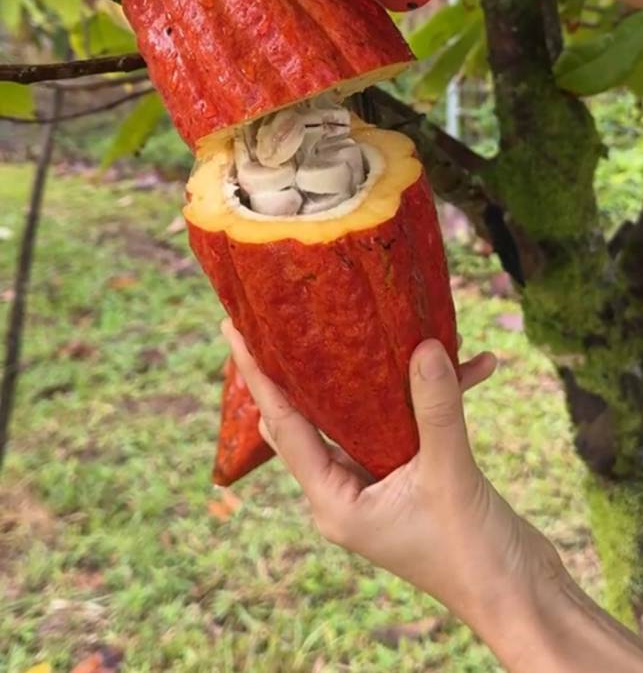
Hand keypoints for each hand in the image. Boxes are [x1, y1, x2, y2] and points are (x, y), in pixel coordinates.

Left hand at [221, 320, 562, 641]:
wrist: (522, 598)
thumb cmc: (475, 554)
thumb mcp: (449, 474)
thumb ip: (434, 408)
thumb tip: (423, 345)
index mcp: (334, 500)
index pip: (284, 425)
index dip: (258, 376)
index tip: (234, 329)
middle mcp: (346, 490)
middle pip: (314, 414)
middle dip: (310, 364)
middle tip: (291, 311)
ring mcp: (379, 483)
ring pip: (367, 411)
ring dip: (392, 374)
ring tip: (396, 322)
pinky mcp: (414, 477)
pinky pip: (411, 423)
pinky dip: (437, 397)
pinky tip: (476, 367)